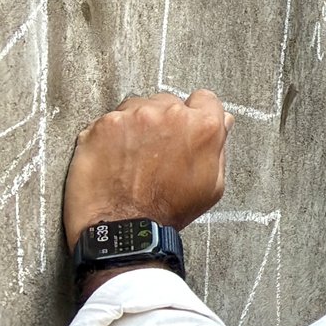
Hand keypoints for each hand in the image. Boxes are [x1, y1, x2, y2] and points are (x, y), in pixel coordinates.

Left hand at [63, 91, 229, 245]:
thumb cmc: (169, 210)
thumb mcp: (212, 185)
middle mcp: (169, 114)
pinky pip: (111, 119)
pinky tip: (116, 157)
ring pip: (138, 107)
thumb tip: (221, 121)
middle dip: (166, 121)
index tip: (189, 126)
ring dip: (138, 125)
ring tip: (135, 155)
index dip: (199, 113)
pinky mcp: (104, 123)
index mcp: (202, 127)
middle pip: (169, 102)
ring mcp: (134, 116)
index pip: (205, 99)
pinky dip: (112, 134)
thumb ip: (218, 147)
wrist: (125, 227)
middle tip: (159, 149)